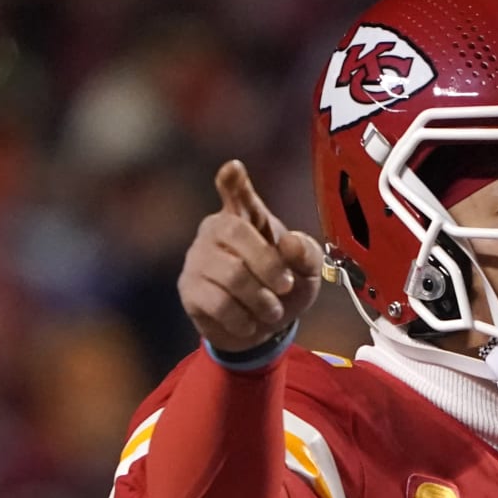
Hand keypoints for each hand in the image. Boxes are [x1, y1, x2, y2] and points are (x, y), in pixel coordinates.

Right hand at [179, 160, 321, 352]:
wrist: (262, 329)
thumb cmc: (282, 288)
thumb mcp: (307, 272)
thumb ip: (306, 254)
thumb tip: (289, 243)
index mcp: (247, 217)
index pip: (236, 193)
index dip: (234, 182)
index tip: (234, 168)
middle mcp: (216, 229)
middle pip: (238, 234)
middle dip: (269, 265)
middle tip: (286, 286)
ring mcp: (198, 257)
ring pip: (231, 274)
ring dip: (261, 300)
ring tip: (271, 310)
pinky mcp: (189, 288)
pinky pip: (218, 303)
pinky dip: (243, 320)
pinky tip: (249, 322)